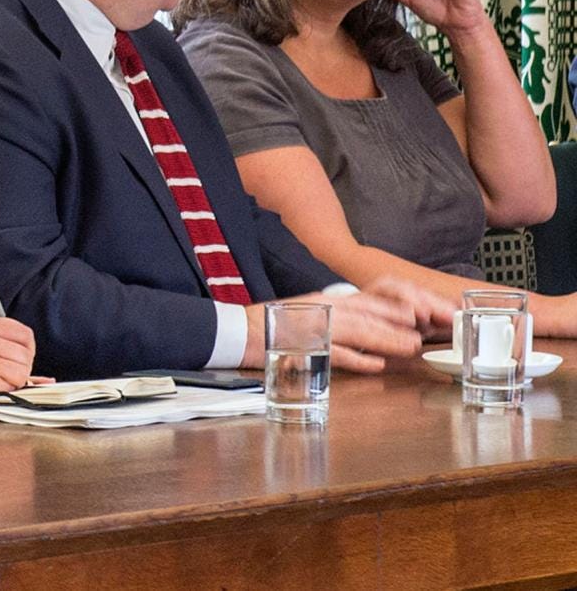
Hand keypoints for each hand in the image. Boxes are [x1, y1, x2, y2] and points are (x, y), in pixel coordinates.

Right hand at [0, 317, 35, 392]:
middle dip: (21, 369)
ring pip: (22, 374)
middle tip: (4, 374)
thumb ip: (6, 349)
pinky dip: (3, 392)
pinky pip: (10, 388)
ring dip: (13, 382)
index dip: (28, 350)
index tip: (21, 359)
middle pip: (27, 356)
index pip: (25, 335)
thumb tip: (46, 379)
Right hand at [241, 279, 445, 373]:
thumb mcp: (312, 318)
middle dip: (402, 321)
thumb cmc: (274, 328)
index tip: (424, 314)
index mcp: (327, 301)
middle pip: (371, 312)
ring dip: (386, 338)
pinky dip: (355, 358)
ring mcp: (312, 326)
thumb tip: (374, 336)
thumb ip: (341, 322)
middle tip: (427, 331)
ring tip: (410, 347)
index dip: (399, 306)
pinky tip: (374, 364)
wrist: (236, 331)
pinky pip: (332, 351)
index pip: (371, 299)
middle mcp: (323, 308)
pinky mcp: (300, 346)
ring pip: (357, 329)